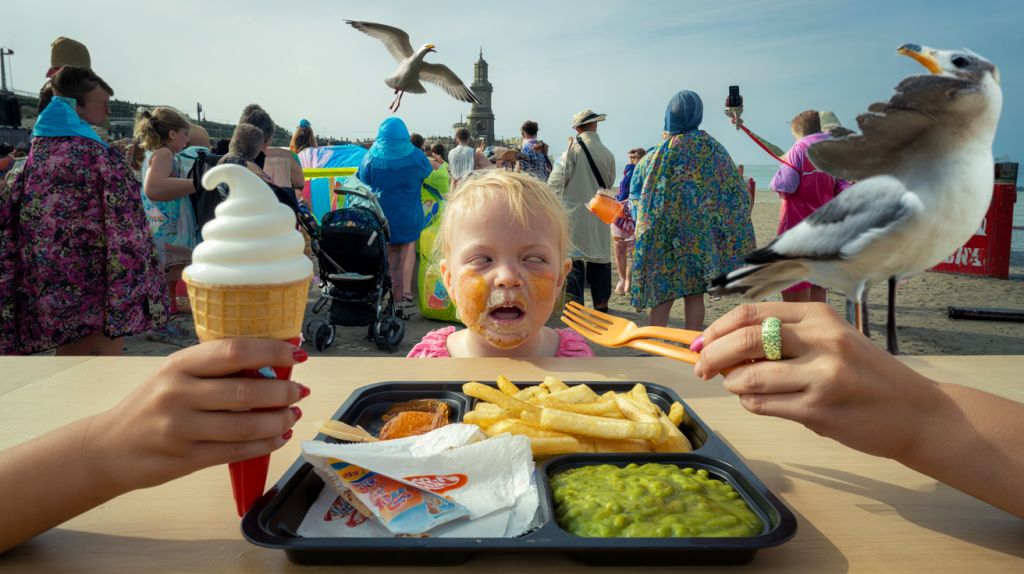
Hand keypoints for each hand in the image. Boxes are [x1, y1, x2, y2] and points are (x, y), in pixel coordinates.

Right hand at [84, 339, 308, 495]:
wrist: (107, 448)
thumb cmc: (151, 404)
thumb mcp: (174, 375)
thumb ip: (214, 370)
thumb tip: (271, 366)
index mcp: (178, 365)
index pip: (234, 351)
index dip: (272, 351)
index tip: (297, 354)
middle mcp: (178, 394)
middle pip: (245, 391)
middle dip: (283, 392)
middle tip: (300, 390)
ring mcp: (180, 429)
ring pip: (245, 425)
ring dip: (279, 420)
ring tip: (293, 414)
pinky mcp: (185, 459)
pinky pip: (236, 451)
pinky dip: (265, 444)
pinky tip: (278, 437)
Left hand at [693, 303, 942, 459]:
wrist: (916, 412)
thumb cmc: (866, 375)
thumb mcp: (832, 340)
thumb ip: (785, 339)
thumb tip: (724, 347)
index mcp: (819, 317)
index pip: (751, 313)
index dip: (716, 329)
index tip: (700, 343)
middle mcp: (821, 341)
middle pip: (744, 339)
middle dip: (711, 355)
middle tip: (701, 368)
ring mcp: (821, 377)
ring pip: (747, 377)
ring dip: (732, 384)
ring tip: (739, 386)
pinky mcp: (818, 410)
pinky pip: (762, 405)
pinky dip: (750, 403)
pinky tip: (760, 401)